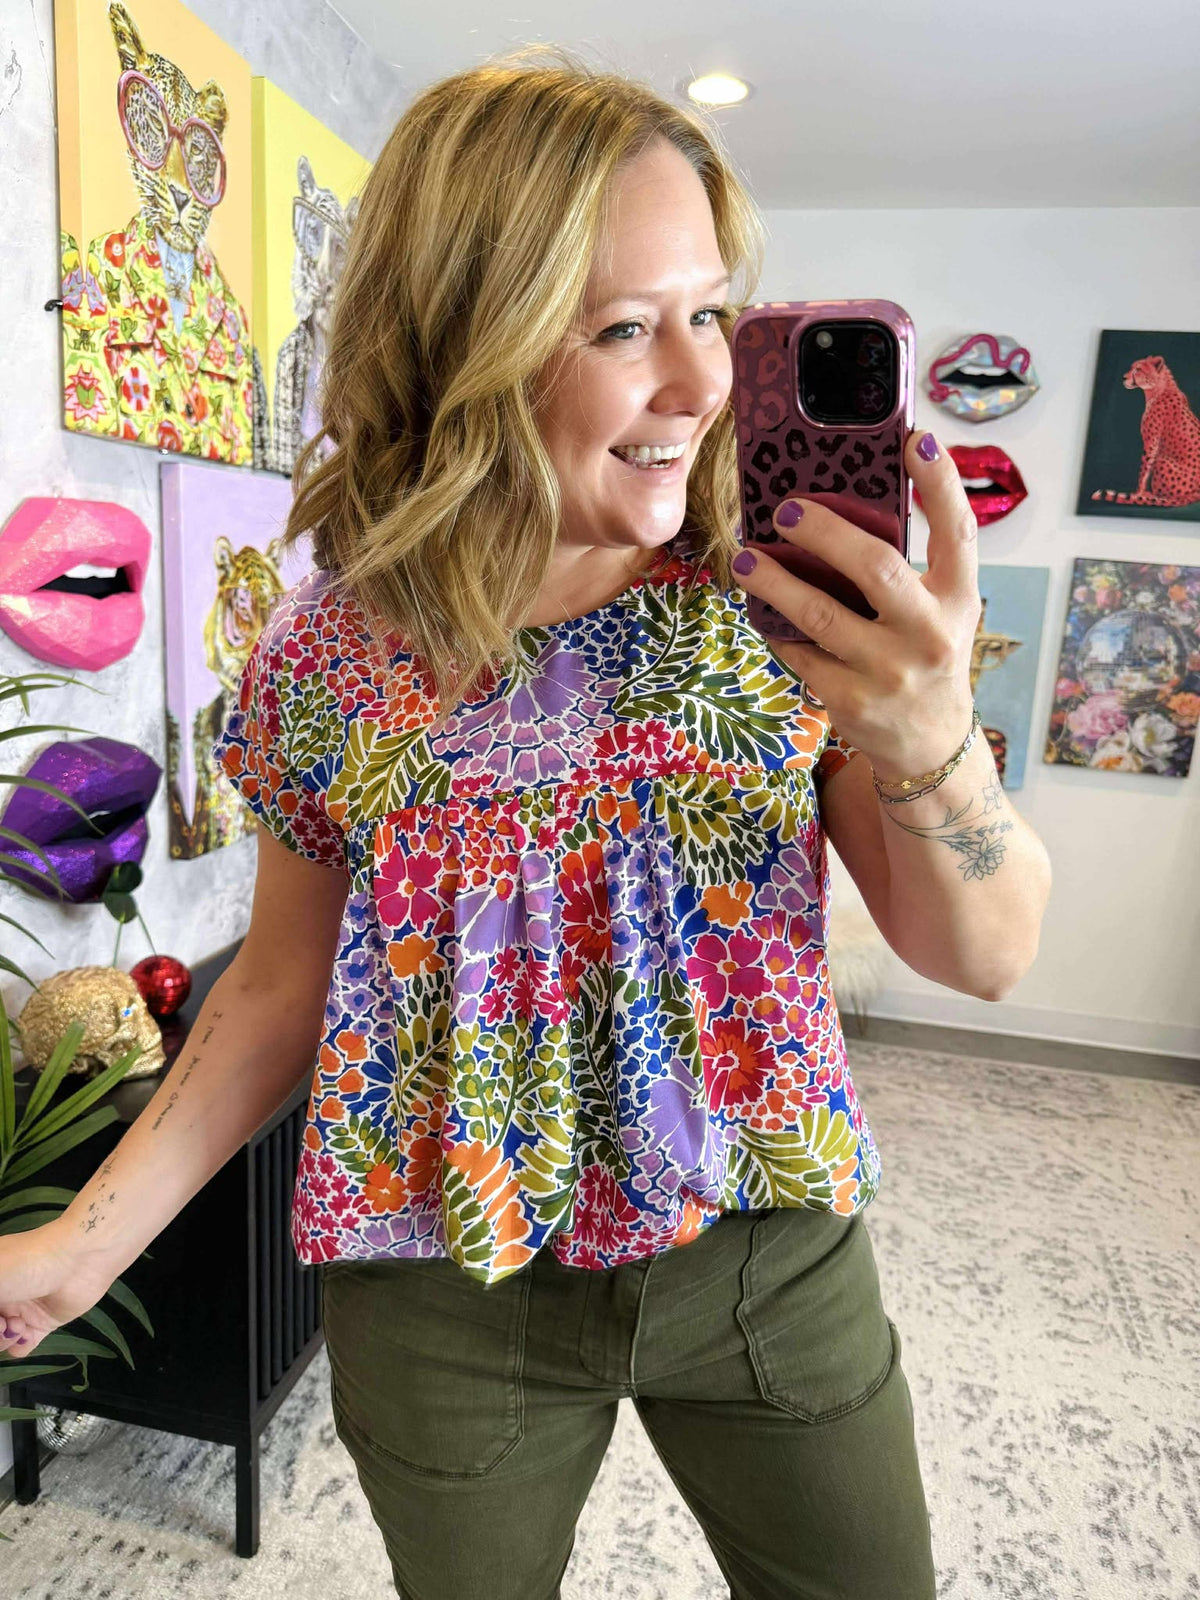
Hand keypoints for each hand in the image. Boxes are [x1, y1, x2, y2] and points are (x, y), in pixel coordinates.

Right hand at [0, 1221, 112, 1360]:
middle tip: (3, 1321)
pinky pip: (21, 1346)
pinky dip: (20, 1346)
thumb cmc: (28, 1261)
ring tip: (19, 1323)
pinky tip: (27, 1335)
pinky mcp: (42, 1323)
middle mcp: (1, 1295)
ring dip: (3, 1338)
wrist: (81, 1259)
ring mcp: (20, 1309)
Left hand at [732, 429, 980, 781]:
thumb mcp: (941, 611)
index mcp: (958, 598)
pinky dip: (775, 629)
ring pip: (821, 615)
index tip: (913, 438)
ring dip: (775, 582)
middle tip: (785, 509)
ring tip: (745, 558)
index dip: (939, 482)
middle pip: (877, 568)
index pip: (959, 531)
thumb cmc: (925, 656)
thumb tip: (845, 505)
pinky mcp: (851, 700)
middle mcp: (930, 633)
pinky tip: (757, 609)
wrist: (929, 745)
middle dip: (826, 532)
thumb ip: (912, 567)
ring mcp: (889, 670)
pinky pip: (800, 653)